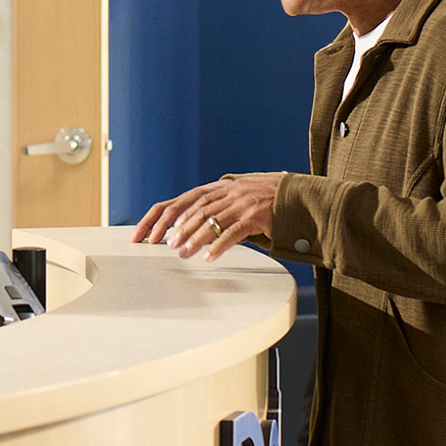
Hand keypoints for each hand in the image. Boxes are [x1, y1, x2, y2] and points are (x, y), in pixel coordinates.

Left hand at [131, 172, 283, 261]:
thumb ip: (215, 211)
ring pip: (210, 220)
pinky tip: (209, 257)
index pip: (182, 200)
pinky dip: (219, 245)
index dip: (160, 217)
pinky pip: (233, 232)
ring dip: (193, 238)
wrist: (301, 198)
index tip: (143, 234)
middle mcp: (229, 191)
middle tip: (161, 245)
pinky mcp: (257, 215)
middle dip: (174, 228)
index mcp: (220, 188)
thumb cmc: (268, 204)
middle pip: (193, 209)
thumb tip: (186, 232)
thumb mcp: (238, 202)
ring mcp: (243, 201)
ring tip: (182, 253)